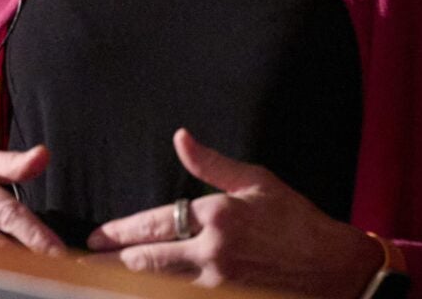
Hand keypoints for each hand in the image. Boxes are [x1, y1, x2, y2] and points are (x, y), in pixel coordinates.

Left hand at [85, 128, 380, 296]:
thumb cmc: (296, 219)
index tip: (97, 236)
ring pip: (159, 287)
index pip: (155, 224)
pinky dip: (160, 295)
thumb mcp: (256, 180)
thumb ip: (211, 163)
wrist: (334, 267)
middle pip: (147, 261)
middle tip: (87, 263)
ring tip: (103, 282)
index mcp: (217, 216)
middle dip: (114, 262)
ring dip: (130, 283)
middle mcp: (212, 253)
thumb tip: (181, 138)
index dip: (121, 231)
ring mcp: (218, 286)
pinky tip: (143, 291)